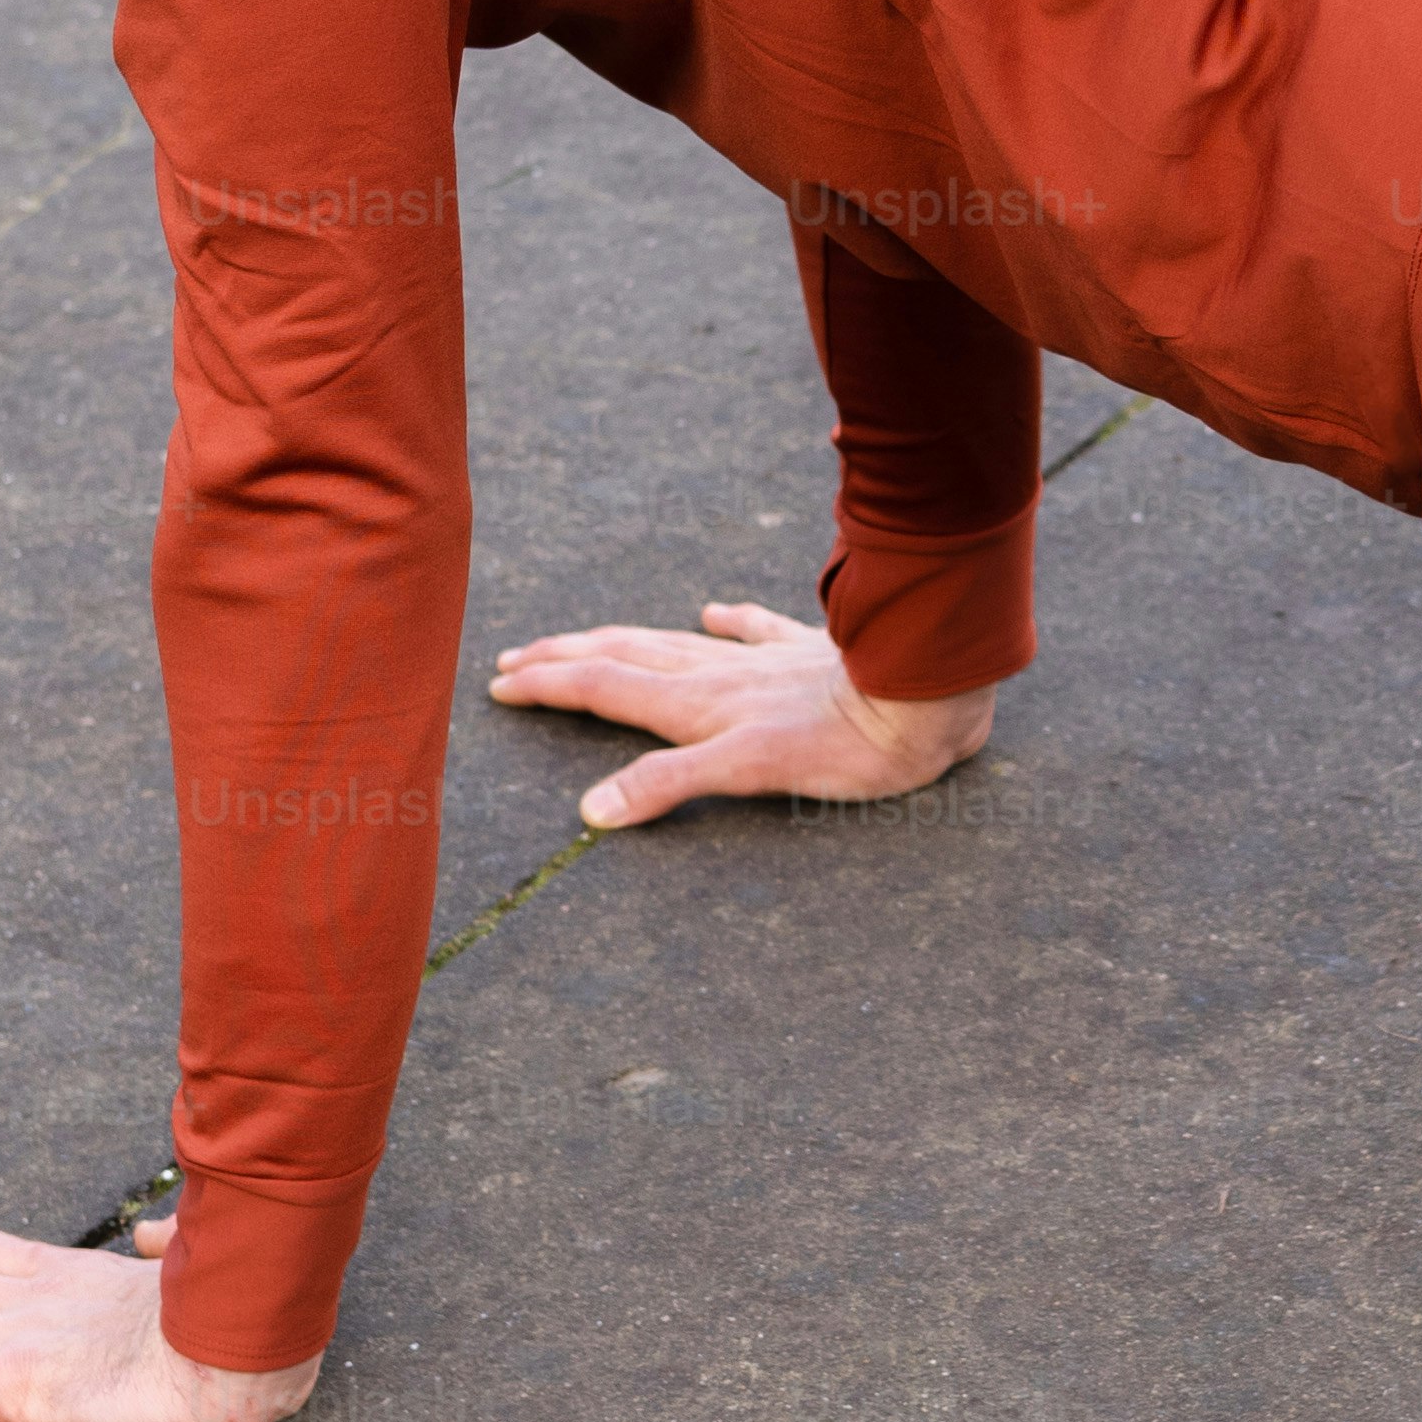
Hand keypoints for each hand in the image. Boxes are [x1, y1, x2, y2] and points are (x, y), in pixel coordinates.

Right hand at [487, 595, 993, 825]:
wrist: (922, 696)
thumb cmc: (844, 746)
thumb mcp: (748, 774)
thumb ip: (669, 785)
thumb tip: (593, 810)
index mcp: (698, 704)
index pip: (604, 688)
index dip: (548, 686)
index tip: (499, 682)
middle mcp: (719, 675)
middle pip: (625, 658)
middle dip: (566, 659)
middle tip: (515, 657)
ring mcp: (763, 660)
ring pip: (673, 644)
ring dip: (622, 642)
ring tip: (586, 638)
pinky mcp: (808, 653)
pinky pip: (755, 630)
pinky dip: (726, 622)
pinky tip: (714, 611)